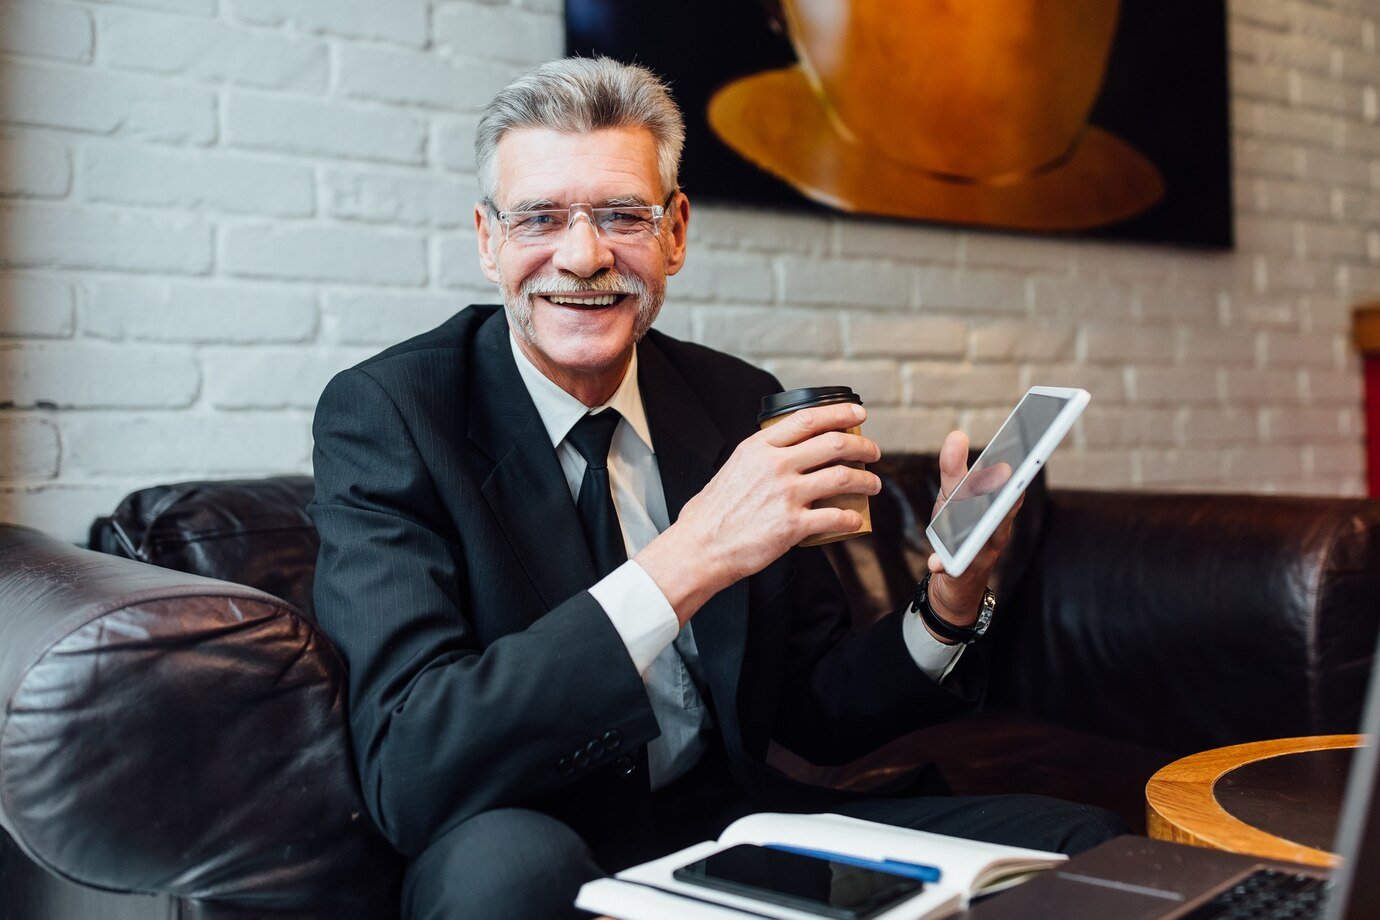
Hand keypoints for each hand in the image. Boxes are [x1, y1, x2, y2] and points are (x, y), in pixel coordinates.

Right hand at [636, 402, 881, 623]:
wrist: (700, 547)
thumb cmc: (712, 512)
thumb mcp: (734, 467)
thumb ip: (762, 455)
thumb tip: (788, 450)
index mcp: (760, 447)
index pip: (808, 419)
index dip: (840, 412)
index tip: (857, 414)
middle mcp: (776, 466)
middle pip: (834, 444)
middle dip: (863, 447)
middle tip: (873, 452)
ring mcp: (786, 495)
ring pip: (843, 477)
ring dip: (866, 480)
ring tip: (873, 484)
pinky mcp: (793, 525)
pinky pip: (835, 517)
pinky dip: (852, 518)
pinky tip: (856, 520)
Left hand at [924, 430, 1022, 629]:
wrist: (956, 577)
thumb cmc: (958, 527)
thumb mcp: (952, 495)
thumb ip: (954, 467)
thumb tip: (957, 435)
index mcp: (997, 507)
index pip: (1011, 488)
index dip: (1016, 475)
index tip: (1014, 460)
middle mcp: (996, 530)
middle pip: (1003, 513)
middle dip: (1006, 499)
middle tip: (1005, 481)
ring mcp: (981, 552)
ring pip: (983, 542)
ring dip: (981, 534)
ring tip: (981, 509)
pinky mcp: (962, 571)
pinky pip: (955, 568)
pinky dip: (945, 564)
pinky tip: (936, 562)